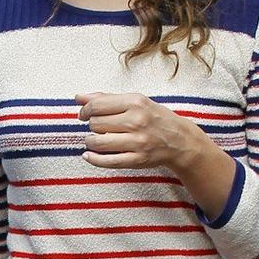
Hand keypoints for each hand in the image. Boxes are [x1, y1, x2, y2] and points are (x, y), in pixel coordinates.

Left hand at [76, 92, 203, 171]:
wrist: (181, 140)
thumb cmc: (153, 118)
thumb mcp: (134, 102)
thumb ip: (106, 98)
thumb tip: (78, 97)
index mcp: (135, 102)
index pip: (97, 105)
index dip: (85, 110)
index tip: (84, 114)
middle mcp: (137, 121)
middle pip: (95, 124)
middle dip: (92, 125)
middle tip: (99, 127)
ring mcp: (138, 142)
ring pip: (98, 142)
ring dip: (90, 142)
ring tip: (94, 140)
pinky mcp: (137, 159)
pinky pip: (107, 161)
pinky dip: (93, 158)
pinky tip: (89, 155)